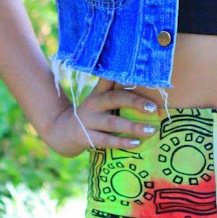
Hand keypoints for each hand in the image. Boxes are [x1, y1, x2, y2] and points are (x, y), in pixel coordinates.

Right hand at [43, 79, 158, 157]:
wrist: (62, 131)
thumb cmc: (91, 112)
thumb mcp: (98, 97)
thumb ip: (113, 86)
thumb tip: (135, 73)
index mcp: (99, 92)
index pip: (114, 81)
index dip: (128, 78)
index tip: (147, 79)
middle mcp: (93, 104)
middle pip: (115, 99)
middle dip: (135, 103)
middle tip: (154, 108)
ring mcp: (89, 121)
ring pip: (113, 123)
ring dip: (133, 127)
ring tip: (151, 130)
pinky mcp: (86, 138)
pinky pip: (106, 141)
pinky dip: (121, 142)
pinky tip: (136, 144)